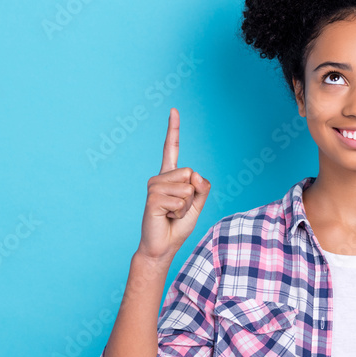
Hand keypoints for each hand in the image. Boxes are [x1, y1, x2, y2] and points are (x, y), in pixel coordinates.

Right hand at [136, 108, 210, 262]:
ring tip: (172, 214)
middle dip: (193, 195)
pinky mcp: (153, 198)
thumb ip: (202, 187)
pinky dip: (179, 211)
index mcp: (170, 176)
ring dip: (186, 206)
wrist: (162, 246)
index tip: (174, 110)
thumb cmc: (178, 225)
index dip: (173, 129)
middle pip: (190, 173)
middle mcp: (160, 177)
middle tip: (179, 209)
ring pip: (187, 187)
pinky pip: (180, 199)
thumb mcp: (198, 204)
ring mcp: (154, 186)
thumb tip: (194, 174)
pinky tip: (167, 217)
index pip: (171, 148)